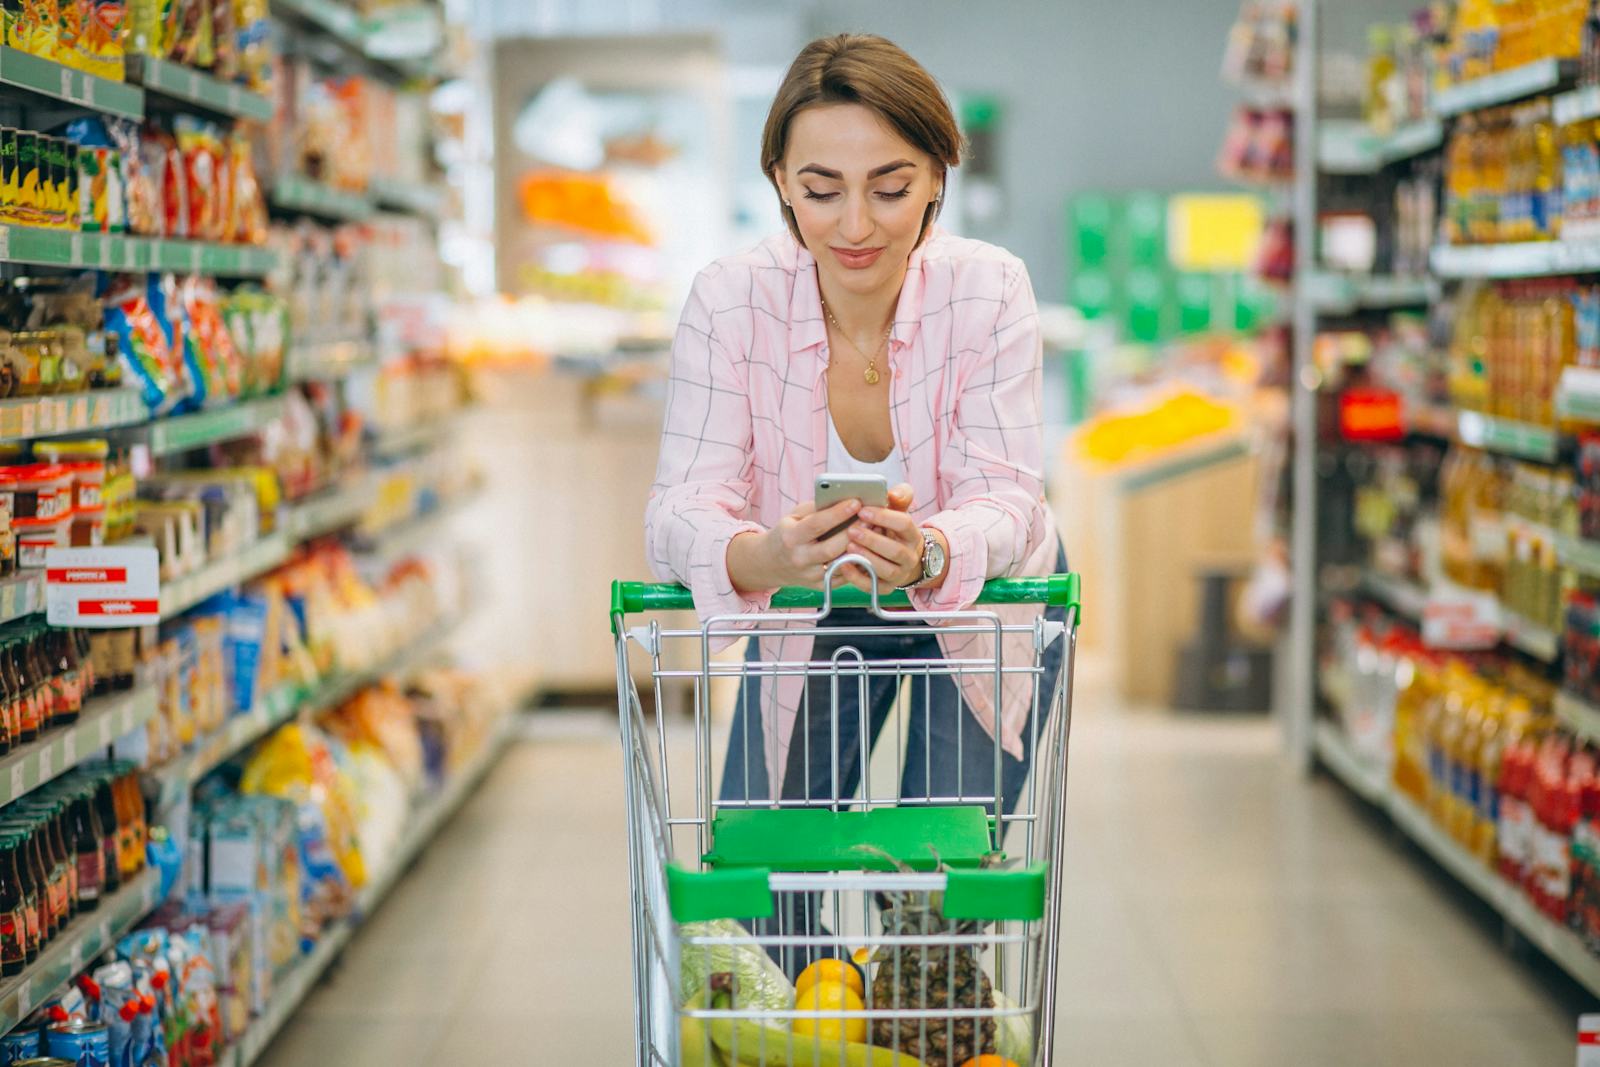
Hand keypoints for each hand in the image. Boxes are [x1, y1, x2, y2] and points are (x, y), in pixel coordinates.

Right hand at [727, 498, 861, 592]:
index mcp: (790, 537)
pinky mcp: (820, 586)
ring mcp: (810, 575)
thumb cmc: (788, 532)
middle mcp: (800, 559)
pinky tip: (869, 549)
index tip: (856, 502)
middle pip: (832, 548)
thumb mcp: (794, 516)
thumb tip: (845, 499)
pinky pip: (845, 575)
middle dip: (853, 533)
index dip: (838, 513)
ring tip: (874, 533)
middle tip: (870, 519)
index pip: (817, 525)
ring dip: (860, 549)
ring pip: (841, 564)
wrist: (771, 562)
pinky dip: (858, 562)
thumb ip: (817, 509)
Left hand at [841, 483, 923, 592]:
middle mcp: (909, 556)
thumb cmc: (891, 530)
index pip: (904, 524)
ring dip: (867, 557)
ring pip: (886, 570)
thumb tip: (893, 494)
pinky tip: (844, 565)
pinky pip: (873, 586)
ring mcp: (899, 574)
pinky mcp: (885, 588)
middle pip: (895, 550)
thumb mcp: (897, 511)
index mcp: (912, 535)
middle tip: (852, 530)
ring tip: (849, 546)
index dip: (884, 517)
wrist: (898, 560)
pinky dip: (857, 577)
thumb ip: (898, 497)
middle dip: (873, 540)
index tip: (863, 511)